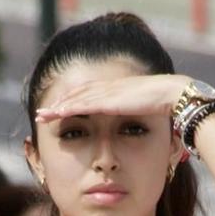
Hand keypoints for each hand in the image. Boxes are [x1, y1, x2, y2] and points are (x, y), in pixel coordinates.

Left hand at [32, 73, 190, 123]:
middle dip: (58, 103)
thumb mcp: (143, 110)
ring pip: (75, 99)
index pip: (87, 95)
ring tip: (42, 115)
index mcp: (115, 91)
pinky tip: (56, 113)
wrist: (172, 95)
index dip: (71, 101)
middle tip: (42, 112)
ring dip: (57, 107)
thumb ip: (134, 115)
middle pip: (76, 95)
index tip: (58, 109)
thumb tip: (133, 126)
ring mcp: (107, 93)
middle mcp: (108, 89)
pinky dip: (68, 108)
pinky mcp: (108, 100)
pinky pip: (83, 104)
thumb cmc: (163, 104)